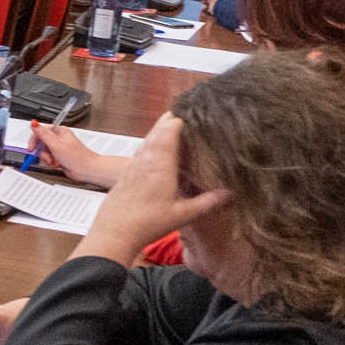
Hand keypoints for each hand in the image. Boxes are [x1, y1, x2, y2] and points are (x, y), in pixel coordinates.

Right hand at [29, 123, 123, 187]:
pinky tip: (57, 164)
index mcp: (59, 131)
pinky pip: (48, 158)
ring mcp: (59, 148)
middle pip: (41, 142)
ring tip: (54, 161)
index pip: (40, 131)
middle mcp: (59, 138)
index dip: (34, 140)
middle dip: (42, 152)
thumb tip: (34, 123)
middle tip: (47, 157)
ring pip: (44, 152)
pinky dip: (51, 163)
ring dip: (47, 158)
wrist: (86, 170)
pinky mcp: (59, 156)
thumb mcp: (56, 145)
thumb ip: (43, 134)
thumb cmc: (77, 158)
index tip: (32, 148)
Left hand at [79, 116, 227, 263]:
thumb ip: (208, 201)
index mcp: (160, 164)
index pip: (168, 131)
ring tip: (173, 124)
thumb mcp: (184, 214)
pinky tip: (156, 149)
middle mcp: (144, 160)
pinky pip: (140, 152)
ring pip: (146, 140)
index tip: (193, 111)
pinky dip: (150, 144)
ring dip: (159, 130)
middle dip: (170, 119)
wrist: (113, 233)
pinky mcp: (126, 174)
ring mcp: (132, 166)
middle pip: (156, 131)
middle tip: (185, 111)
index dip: (180, 118)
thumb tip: (231, 193)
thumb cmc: (148, 223)